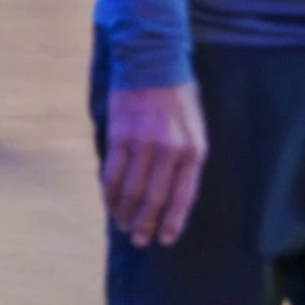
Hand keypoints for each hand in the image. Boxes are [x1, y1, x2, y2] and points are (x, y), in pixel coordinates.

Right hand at [102, 82, 206, 247]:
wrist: (153, 64)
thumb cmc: (178, 98)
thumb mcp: (195, 129)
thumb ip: (186, 159)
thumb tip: (171, 192)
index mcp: (194, 150)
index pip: (183, 196)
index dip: (173, 221)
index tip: (165, 239)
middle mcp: (170, 150)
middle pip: (155, 198)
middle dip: (146, 223)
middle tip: (139, 240)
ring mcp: (143, 143)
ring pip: (131, 189)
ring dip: (125, 211)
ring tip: (122, 225)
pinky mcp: (120, 136)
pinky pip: (112, 172)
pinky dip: (109, 191)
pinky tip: (109, 202)